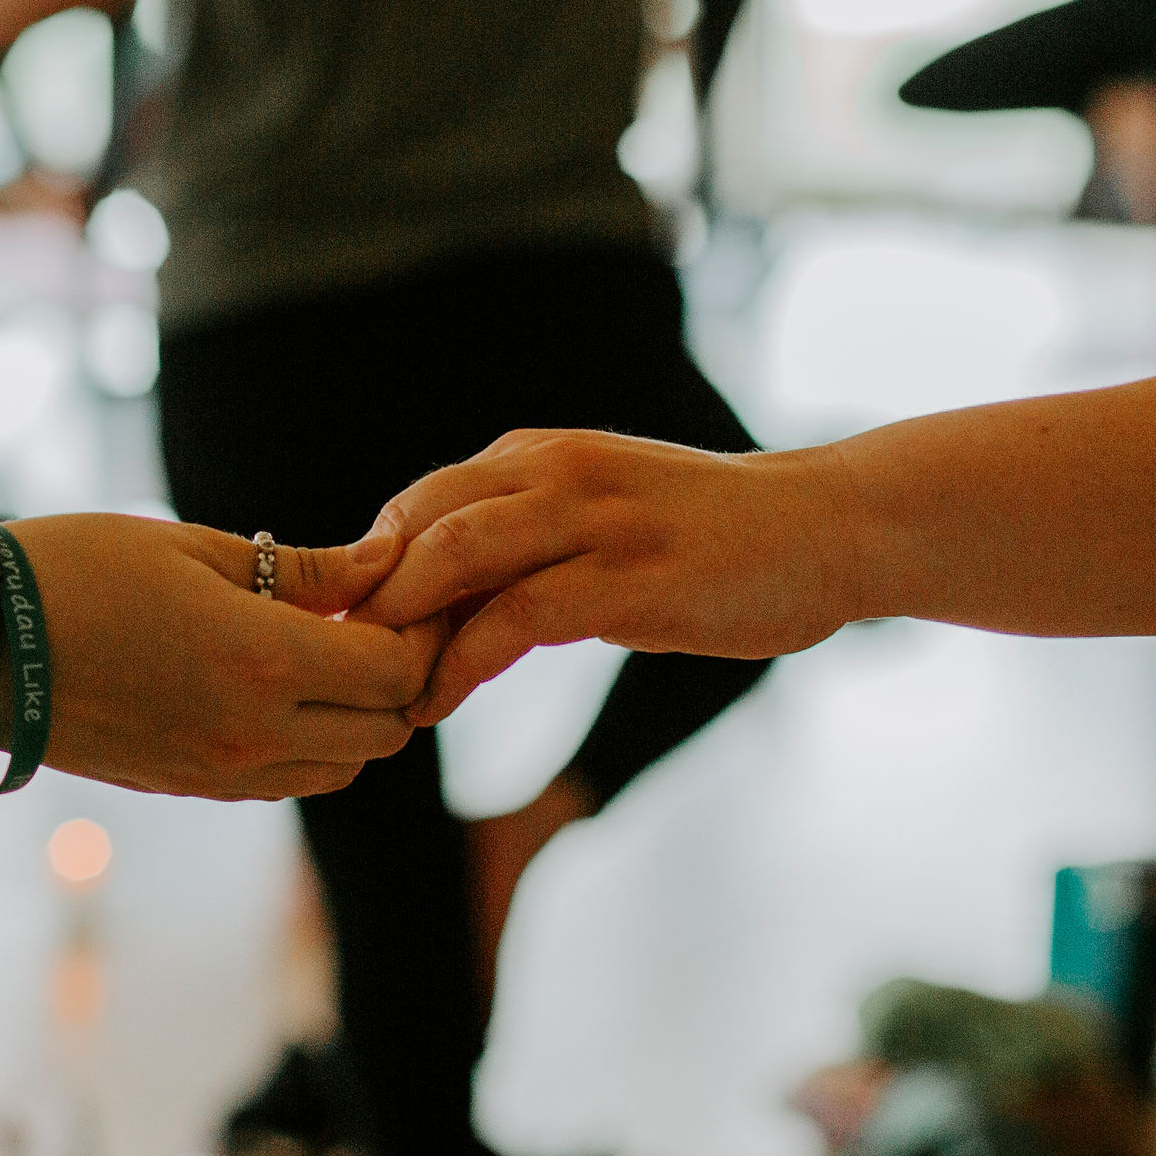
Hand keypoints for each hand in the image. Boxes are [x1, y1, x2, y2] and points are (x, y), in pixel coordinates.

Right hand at [10, 513, 433, 798]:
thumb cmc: (75, 570)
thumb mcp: (193, 548)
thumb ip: (303, 569)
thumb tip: (385, 566)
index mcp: (260, 662)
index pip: (395, 671)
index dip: (419, 631)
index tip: (405, 590)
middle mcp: (252, 734)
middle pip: (384, 731)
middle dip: (399, 677)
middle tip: (374, 618)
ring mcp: (220, 772)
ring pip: (342, 769)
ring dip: (356, 716)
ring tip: (325, 650)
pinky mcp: (189, 788)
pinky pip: (286, 781)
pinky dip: (309, 742)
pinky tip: (277, 684)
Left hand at [347, 430, 869, 726]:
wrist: (828, 526)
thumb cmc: (710, 535)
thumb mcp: (602, 516)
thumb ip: (526, 542)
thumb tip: (442, 603)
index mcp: (538, 454)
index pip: (417, 503)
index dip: (363, 568)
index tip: (332, 632)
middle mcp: (554, 472)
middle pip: (416, 524)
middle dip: (361, 599)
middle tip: (327, 666)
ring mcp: (593, 521)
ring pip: (453, 559)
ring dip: (398, 630)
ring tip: (370, 690)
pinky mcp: (629, 578)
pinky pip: (515, 617)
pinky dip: (459, 662)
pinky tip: (434, 701)